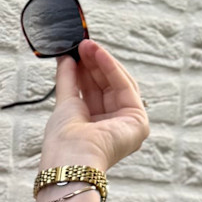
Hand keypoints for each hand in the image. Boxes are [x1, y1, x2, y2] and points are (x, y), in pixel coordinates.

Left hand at [40, 39, 149, 173]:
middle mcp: (113, 127)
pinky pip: (125, 87)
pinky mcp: (138, 122)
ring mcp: (127, 125)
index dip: (87, 70)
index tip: (76, 52)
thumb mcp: (65, 102)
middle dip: (94, 63)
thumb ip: (68, 79)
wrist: (71, 158)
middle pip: (106, 86)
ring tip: (87, 45)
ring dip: (102, 62)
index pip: (94, 92)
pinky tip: (98, 55)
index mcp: (95, 128)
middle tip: (82, 44)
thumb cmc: (63, 141)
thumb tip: (66, 57)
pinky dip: (111, 68)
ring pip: (117, 84)